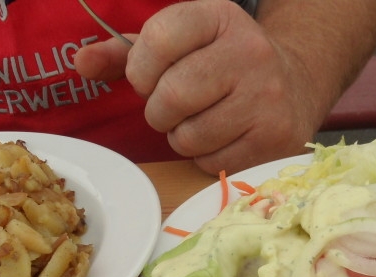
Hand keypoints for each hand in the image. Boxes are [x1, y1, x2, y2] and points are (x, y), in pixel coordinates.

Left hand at [75, 0, 319, 174]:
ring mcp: (266, 96)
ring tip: (199, 121)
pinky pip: (212, 161)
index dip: (141, 69)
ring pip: (189, 135)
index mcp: (219, 17)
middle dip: (159, 111)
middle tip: (172, 108)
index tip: (150, 78)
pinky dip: (205, 156)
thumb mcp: (178, 46)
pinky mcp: (275, 136)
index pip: (157, 39)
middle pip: (171, 96)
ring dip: (182, 137)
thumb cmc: (220, 64)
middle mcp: (249, 51)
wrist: (296, 83)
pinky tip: (222, 137)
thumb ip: (124, 55)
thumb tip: (79, 63)